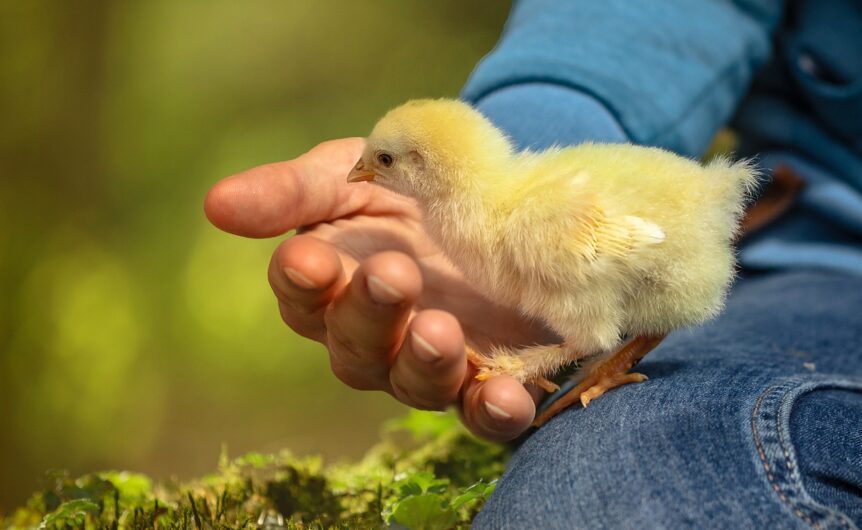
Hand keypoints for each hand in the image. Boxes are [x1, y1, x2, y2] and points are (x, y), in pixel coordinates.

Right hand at [205, 139, 555, 440]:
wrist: (496, 201)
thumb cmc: (406, 185)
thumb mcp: (353, 173)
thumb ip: (294, 191)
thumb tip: (215, 204)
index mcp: (333, 284)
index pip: (302, 294)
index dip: (303, 280)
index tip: (310, 258)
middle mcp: (374, 336)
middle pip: (355, 346)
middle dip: (370, 313)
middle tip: (393, 274)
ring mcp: (431, 363)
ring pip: (414, 383)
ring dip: (425, 363)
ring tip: (440, 331)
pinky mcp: (490, 379)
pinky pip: (485, 412)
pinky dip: (495, 411)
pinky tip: (509, 397)